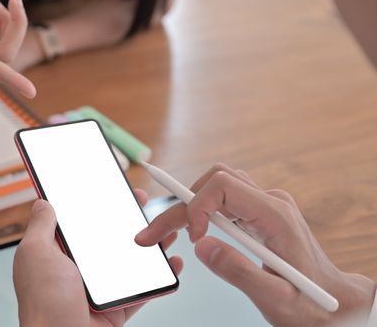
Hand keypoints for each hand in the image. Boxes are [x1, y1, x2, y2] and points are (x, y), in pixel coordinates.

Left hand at [14, 190, 182, 326]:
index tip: (110, 188)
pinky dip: (160, 278)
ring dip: (150, 245)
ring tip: (166, 229)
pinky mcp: (116, 307)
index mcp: (58, 254)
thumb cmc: (44, 304)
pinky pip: (143, 290)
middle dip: (128, 219)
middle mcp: (79, 270)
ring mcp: (100, 289)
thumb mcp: (36, 254)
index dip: (95, 204)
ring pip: (130, 261)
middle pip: (109, 238)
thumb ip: (41, 228)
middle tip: (142, 203)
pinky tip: (172, 264)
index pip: (79, 222)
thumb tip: (42, 203)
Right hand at [135, 163, 376, 326]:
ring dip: (189, 205)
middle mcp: (270, 202)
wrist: (333, 302)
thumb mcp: (275, 298)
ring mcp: (265, 205)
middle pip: (214, 183)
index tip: (192, 238)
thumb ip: (237, 271)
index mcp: (275, 215)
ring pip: (217, 186)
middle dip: (180, 206)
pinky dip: (202, 211)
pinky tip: (194, 231)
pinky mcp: (260, 213)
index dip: (197, 206)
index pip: (224, 185)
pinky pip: (224, 199)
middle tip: (154, 234)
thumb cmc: (310, 303)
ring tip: (168, 232)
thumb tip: (200, 246)